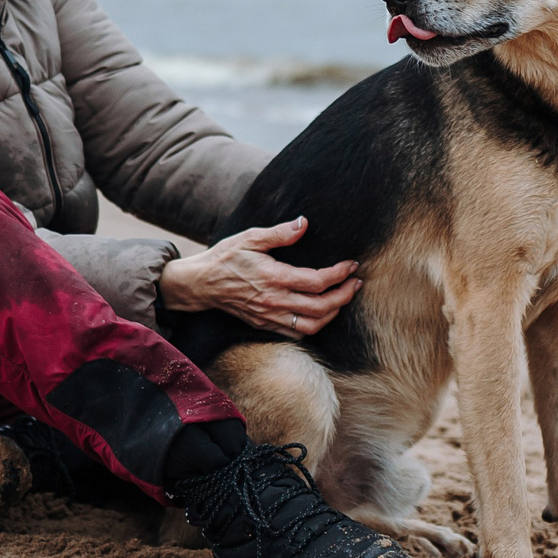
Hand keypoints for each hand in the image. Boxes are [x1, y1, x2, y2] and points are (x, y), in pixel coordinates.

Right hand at [157, 216, 359, 337]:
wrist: (200, 283)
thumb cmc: (225, 257)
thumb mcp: (251, 237)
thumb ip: (280, 233)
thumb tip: (303, 223)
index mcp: (275, 277)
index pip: (317, 281)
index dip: (340, 274)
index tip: (351, 265)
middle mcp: (275, 301)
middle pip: (321, 307)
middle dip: (345, 295)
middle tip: (356, 283)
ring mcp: (269, 316)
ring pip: (311, 325)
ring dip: (333, 314)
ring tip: (342, 299)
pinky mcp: (264, 324)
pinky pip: (296, 334)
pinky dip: (313, 326)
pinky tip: (320, 314)